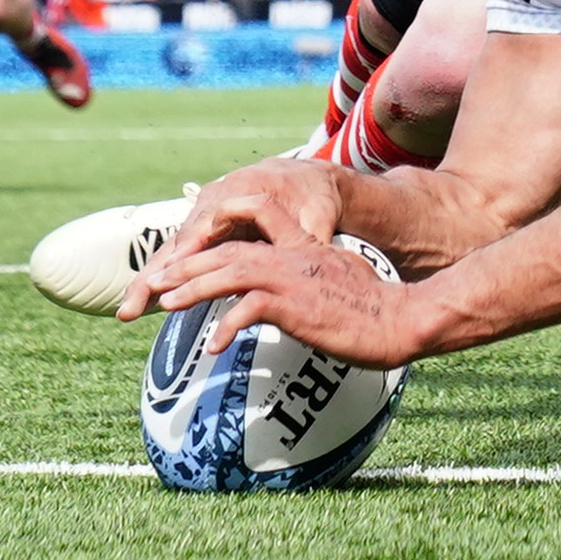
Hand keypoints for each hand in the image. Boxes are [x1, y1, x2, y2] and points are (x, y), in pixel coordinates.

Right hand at [117, 157, 340, 319]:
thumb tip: (316, 248)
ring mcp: (205, 219)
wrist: (307, 180)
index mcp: (237, 192)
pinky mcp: (206, 235)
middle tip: (130, 307)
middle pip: (178, 243)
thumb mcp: (317, 211)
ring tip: (127, 312)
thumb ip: (310, 232)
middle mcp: (212, 203)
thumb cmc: (312, 195)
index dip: (186, 253)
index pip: (205, 226)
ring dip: (150, 282)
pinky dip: (163, 279)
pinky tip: (144, 304)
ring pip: (173, 253)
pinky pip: (180, 257)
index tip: (169, 276)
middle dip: (153, 275)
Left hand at [141, 239, 427, 368]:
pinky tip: (214, 345)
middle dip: (188, 264)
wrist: (402, 319)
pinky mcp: (296, 305)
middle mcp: (296, 254)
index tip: (196, 239)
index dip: (224, 222)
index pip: (261, 214)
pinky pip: (248, 311)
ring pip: (230, 271)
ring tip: (166, 304)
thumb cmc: (377, 309)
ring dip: (194, 288)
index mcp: (307, 245)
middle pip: (229, 248)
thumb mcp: (341, 278)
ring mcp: (295, 277)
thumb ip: (313, 277)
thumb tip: (293, 293)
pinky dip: (226, 326)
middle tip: (158, 281)